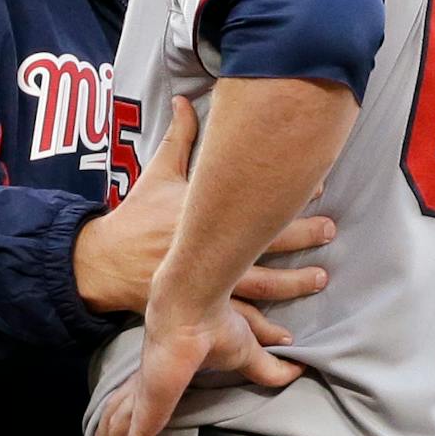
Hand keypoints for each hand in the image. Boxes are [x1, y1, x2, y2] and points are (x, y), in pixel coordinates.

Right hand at [75, 97, 333, 313]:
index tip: (314, 186)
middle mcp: (205, 245)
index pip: (249, 200)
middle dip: (300, 235)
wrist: (104, 262)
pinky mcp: (198, 305)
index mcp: (199, 211)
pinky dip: (262, 329)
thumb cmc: (135, 215)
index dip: (284, 194)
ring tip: (320, 278)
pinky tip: (287, 336)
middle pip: (262, 242)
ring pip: (258, 283)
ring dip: (292, 283)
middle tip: (330, 230)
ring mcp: (203, 279)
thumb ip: (179, 138)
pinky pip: (237, 318)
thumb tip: (186, 99)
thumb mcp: (156, 174)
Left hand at [121, 297, 303, 435]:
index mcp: (163, 370)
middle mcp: (147, 385)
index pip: (139, 395)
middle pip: (119, 414)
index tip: (133, 425)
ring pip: (120, 434)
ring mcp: (145, 399)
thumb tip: (295, 369)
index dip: (132, 411)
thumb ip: (265, 366)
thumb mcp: (246, 352)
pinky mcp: (148, 412)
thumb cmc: (216, 323)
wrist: (194, 308)